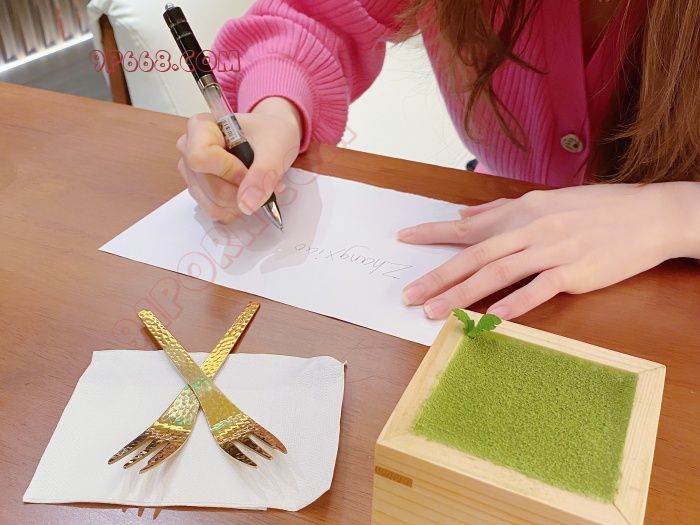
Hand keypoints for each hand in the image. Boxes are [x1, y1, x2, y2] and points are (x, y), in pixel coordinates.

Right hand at [176, 97, 301, 223]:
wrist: (273, 139)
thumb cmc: (272, 134)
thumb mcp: (275, 149)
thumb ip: (262, 174)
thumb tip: (246, 205)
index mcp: (201, 127)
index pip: (201, 158)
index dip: (229, 171)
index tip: (250, 170)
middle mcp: (188, 148)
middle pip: (208, 185)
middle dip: (239, 191)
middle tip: (262, 181)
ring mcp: (192, 172)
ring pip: (210, 203)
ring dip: (240, 203)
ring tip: (256, 186)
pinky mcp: (199, 190)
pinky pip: (213, 211)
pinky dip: (236, 210)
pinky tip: (248, 195)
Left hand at [398, 182, 698, 319]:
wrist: (649, 215)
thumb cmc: (596, 208)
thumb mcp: (546, 200)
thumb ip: (501, 210)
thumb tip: (464, 214)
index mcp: (521, 210)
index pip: (468, 226)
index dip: (433, 233)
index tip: (404, 239)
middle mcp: (531, 228)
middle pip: (475, 255)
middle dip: (438, 276)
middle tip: (410, 296)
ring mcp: (552, 249)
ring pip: (498, 272)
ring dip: (464, 294)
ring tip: (437, 312)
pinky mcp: (574, 271)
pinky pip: (539, 288)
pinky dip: (515, 302)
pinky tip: (493, 317)